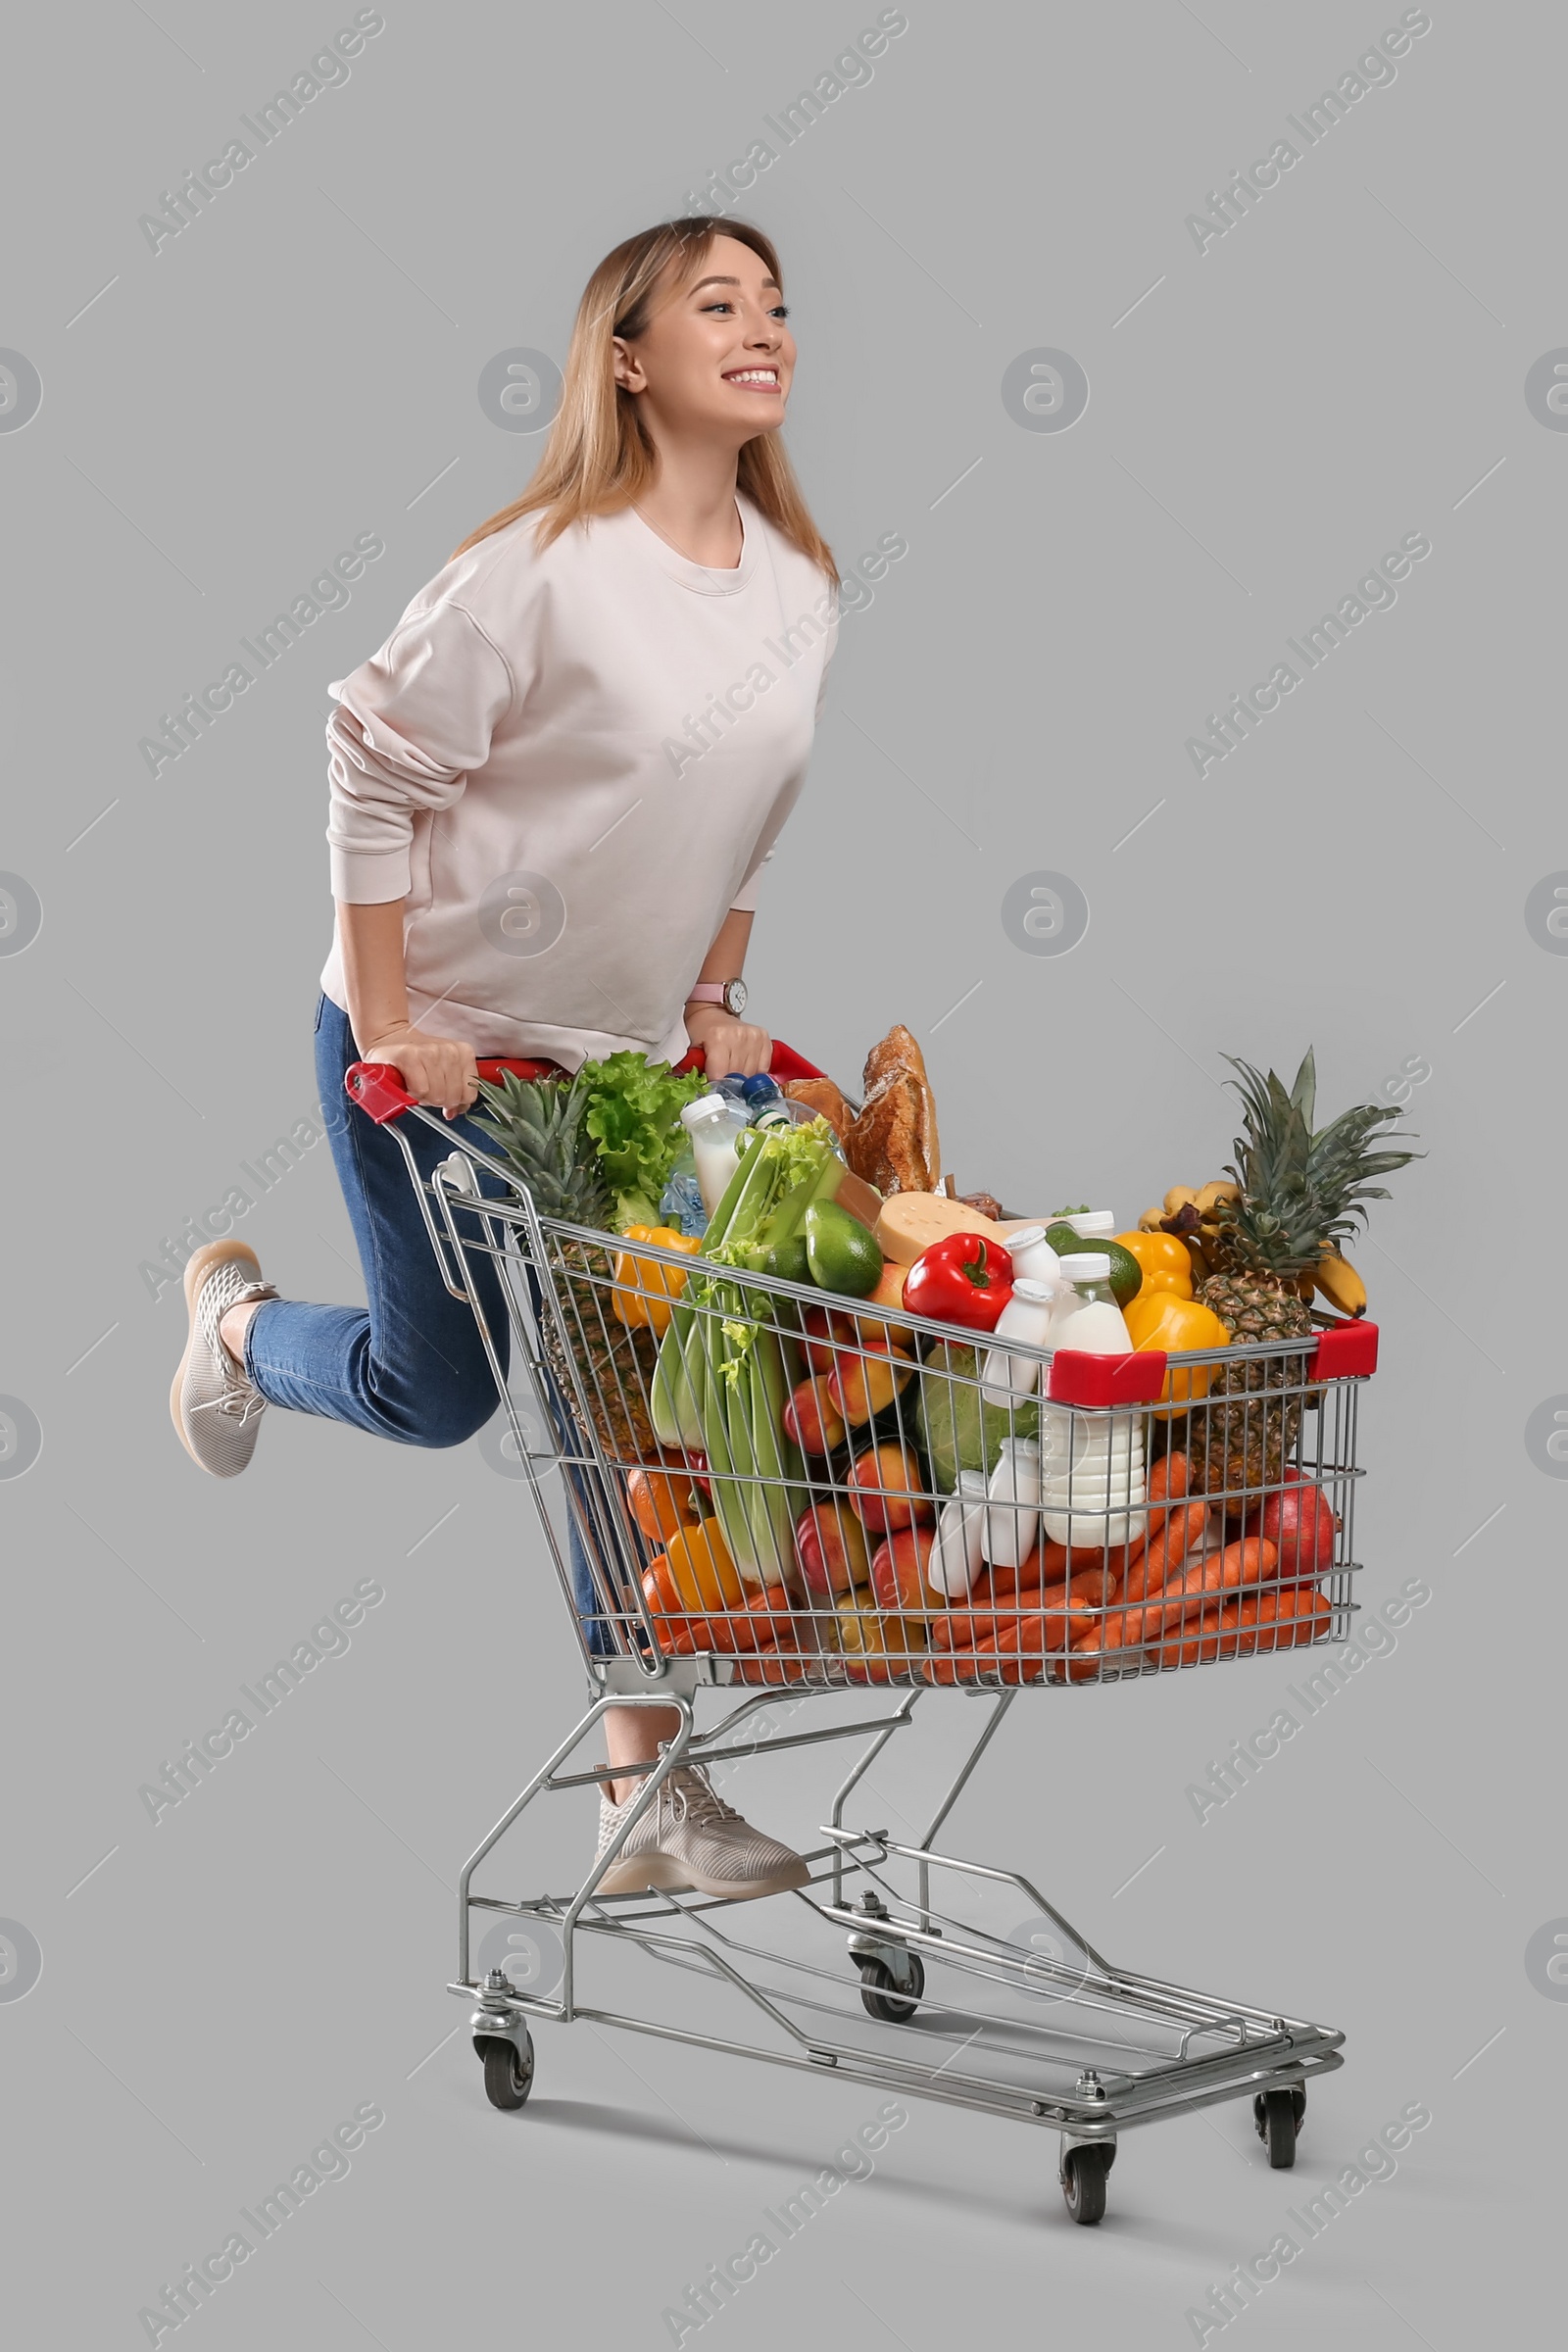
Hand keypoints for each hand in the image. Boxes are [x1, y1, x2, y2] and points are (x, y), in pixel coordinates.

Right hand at [359, 1023, 478, 1118]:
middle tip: (425, 1088)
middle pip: (452, 1098)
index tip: (443, 1096)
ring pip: (436, 1095)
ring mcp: (431, 1051)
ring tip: (416, 1082)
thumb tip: (454, 1112)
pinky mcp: (410, 1055)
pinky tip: (408, 1081)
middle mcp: (450, 1050)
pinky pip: (420, 1090)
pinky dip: (412, 1092)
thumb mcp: (444, 1073)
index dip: (454, 1103)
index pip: (469, 1095)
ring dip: (423, 1096)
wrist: (389, 1041)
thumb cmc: (416, 1061)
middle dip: (437, 1100)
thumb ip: (456, 1092)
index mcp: (464, 1053)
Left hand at [684, 1003, 771, 1077]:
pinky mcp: (763, 1038)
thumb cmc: (700, 1030)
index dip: (715, 1084)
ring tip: (730, 1066)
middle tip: (719, 1073)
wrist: (710, 1014)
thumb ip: (696, 1070)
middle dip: (728, 1081)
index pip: (721, 1076)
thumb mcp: (690, 1050)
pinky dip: (754, 1070)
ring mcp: (753, 1036)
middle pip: (737, 1077)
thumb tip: (703, 1089)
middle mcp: (738, 1036)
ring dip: (741, 1076)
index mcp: (718, 1037)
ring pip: (751, 1074)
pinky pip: (763, 1067)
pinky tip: (743, 1063)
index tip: (712, 1084)